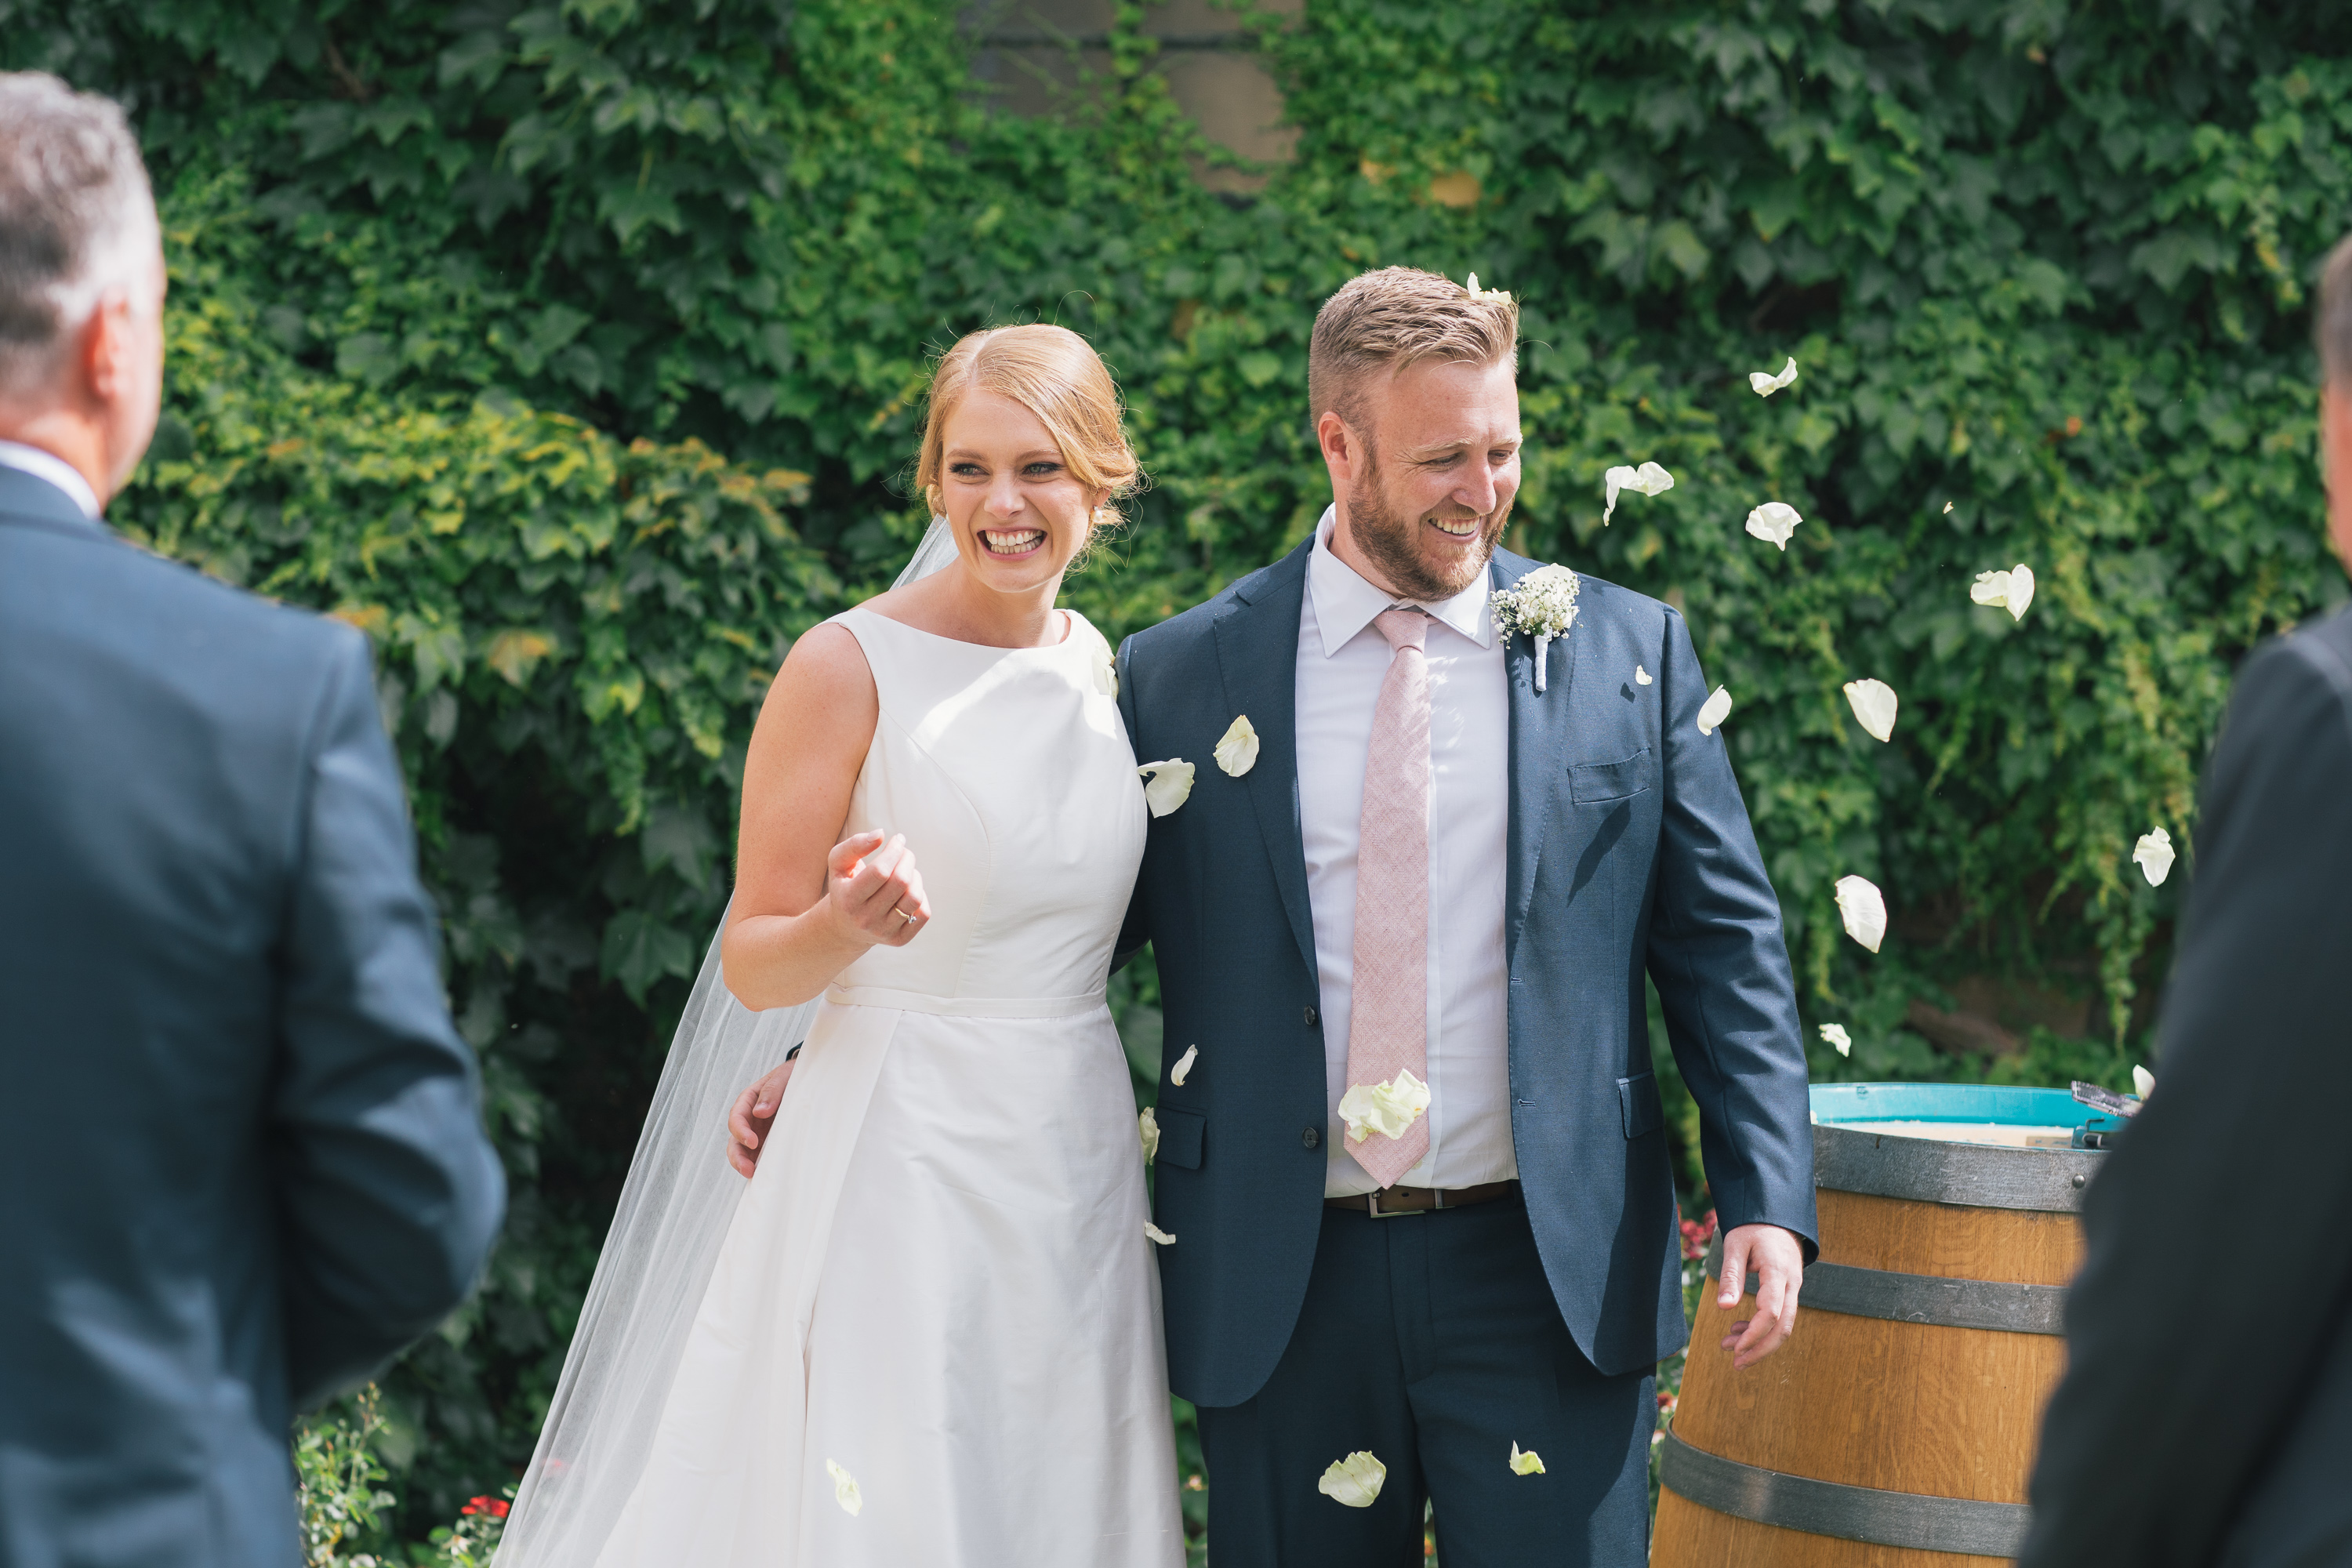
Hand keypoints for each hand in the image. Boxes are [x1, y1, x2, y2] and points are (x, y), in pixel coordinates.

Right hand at [726, 1058, 796, 1178]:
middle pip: (735, 1139)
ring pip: (744, 1151)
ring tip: (753, 1175)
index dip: (741, 1131)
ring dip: (745, 1164)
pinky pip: (761, 1156)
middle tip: (748, 1169)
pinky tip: (767, 1174)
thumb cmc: (793, 1076)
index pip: (737, 1117)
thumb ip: (771, 1091)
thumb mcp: (783, 1077)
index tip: (752, 1141)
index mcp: (749, 1100)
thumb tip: (759, 1111)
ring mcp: (759, 1132)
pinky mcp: (770, 1142)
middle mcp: (751, 1118)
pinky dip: (761, 1166)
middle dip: (738, 1156)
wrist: (810, 1080)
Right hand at [824, 830, 930, 949]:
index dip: (894, 851)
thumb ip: (854, 845)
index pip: (880, 871)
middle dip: (907, 859)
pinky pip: (923, 914)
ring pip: (914, 897)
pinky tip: (908, 890)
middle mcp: (865, 919)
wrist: (844, 927)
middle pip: (901, 882)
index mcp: (848, 899)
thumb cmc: (844, 887)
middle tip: (904, 852)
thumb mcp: (838, 864)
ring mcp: (883, 932)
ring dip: (915, 876)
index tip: (897, 840)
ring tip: (906, 871)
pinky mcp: (899, 940)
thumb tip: (880, 835)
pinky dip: (921, 896)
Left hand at [1717, 1222, 1805, 1369]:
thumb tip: (1724, 1308)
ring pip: (1784, 1325)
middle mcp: (1792, 1284)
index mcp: (1778, 1272)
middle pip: (1784, 1327)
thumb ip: (1731, 1276)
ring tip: (1729, 1346)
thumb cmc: (1753, 1227)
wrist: (1776, 1216)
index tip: (1735, 1349)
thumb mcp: (1735, 1245)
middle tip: (1736, 1364)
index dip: (1754, 1335)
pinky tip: (1739, 1329)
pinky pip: (1780, 1315)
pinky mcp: (1789, 1291)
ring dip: (1759, 1341)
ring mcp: (1794, 1288)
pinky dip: (1761, 1327)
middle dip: (1761, 1349)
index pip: (1771, 1313)